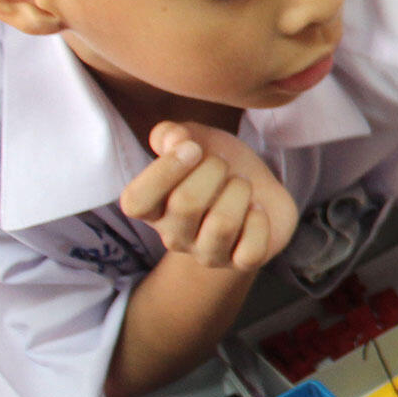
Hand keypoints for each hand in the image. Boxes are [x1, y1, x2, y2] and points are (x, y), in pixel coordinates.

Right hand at [119, 122, 298, 270]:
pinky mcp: (241, 262)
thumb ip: (172, 134)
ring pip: (222, 224)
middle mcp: (175, 236)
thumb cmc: (220, 168)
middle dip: (213, 171)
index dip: (163, 171)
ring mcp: (208, 253)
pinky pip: (251, 250)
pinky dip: (260, 222)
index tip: (193, 149)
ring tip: (241, 185)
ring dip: (239, 192)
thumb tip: (172, 139)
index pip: (136, 202)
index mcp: (154, 208)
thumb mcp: (196, 140)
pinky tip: (257, 210)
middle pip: (186, 204)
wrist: (261, 193)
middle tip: (223, 165)